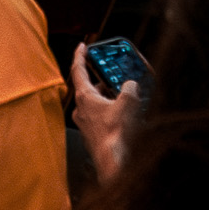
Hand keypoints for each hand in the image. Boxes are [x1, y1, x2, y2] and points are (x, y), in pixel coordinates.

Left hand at [68, 44, 138, 183]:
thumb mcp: (129, 103)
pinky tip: (122, 115)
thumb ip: (130, 89)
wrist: (114, 163)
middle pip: (88, 87)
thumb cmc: (116, 134)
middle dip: (100, 79)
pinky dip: (108, 112)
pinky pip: (99, 117)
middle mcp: (81, 110)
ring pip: (94, 104)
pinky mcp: (92, 136)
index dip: (80, 55)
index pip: (78, 70)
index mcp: (85, 97)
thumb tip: (131, 86)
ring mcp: (85, 124)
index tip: (82, 46)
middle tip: (110, 73)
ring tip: (122, 95)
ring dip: (106, 97)